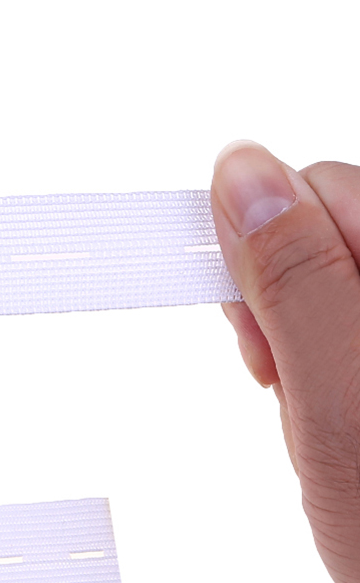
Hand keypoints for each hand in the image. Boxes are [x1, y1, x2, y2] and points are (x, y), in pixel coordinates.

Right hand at [212, 140, 359, 582]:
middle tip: (285, 373)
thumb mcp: (341, 408)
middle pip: (322, 223)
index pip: (319, 186)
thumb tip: (242, 174)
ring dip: (293, 327)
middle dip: (278, 291)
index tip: (246, 314)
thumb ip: (296, 280)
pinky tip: (328, 401)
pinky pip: (335, 314)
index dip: (265, 247)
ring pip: (323, 273)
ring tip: (309, 399)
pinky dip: (313, 352)